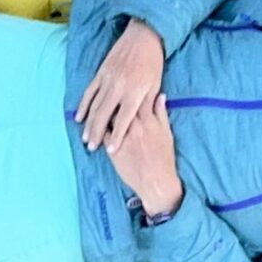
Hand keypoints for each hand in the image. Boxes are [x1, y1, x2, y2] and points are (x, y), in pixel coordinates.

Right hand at [75, 18, 164, 149]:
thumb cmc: (153, 62)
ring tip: (84, 137)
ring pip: (95, 105)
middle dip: (97, 133)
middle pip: (105, 115)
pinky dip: (83, 105)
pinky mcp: (101, 73)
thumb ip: (147, 104)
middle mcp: (119, 87)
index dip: (117, 136)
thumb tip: (140, 122)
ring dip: (88, 123)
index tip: (111, 150)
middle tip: (91, 148)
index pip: (124, 119)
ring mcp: (107, 80)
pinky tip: (78, 117)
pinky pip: (89, 92)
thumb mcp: (155, 84)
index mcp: (135, 92)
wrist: (143, 36)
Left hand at [105, 98, 183, 219]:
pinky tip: (95, 122)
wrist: (156, 181)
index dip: (132, 89)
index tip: (128, 81)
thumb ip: (161, 113)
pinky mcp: (113, 150)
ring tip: (101, 104)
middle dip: (114, 97)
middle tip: (111, 88)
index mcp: (148, 121)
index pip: (137, 98)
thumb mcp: (166, 132)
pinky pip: (103, 135)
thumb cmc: (164, 157)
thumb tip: (160, 95)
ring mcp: (122, 138)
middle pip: (119, 106)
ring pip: (109, 119)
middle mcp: (134, 127)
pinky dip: (99, 128)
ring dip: (104, 111)